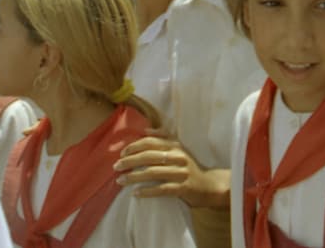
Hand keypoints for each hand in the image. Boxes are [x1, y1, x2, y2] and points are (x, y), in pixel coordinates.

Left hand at [114, 135, 229, 207]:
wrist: (208, 185)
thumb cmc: (189, 166)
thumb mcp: (180, 148)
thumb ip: (164, 137)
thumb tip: (145, 130)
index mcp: (175, 145)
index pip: (151, 142)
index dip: (134, 146)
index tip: (122, 153)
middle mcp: (178, 156)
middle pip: (149, 156)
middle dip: (130, 161)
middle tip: (116, 167)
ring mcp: (181, 172)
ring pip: (153, 173)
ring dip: (134, 177)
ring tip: (120, 181)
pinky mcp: (183, 188)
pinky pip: (161, 189)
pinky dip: (147, 191)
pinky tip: (135, 193)